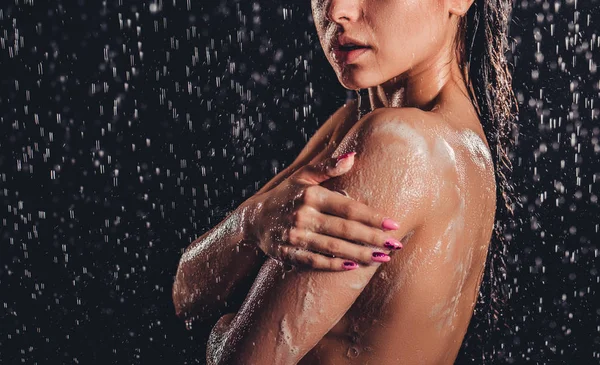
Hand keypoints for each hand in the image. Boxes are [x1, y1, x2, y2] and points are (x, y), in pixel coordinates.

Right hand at [244, 152, 402, 270]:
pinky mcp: (286, 253)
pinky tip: (353, 267)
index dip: (372, 217)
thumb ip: (328, 167)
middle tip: (395, 245)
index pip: (348, 207)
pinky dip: (334, 266)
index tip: (393, 224)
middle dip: (372, 238)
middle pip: (344, 230)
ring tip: (382, 258)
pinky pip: (314, 261)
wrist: (253, 219)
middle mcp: (302, 215)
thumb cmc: (286, 194)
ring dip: (360, 254)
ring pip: (333, 248)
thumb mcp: (303, 176)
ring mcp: (293, 236)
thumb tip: (353, 156)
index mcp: (310, 194)